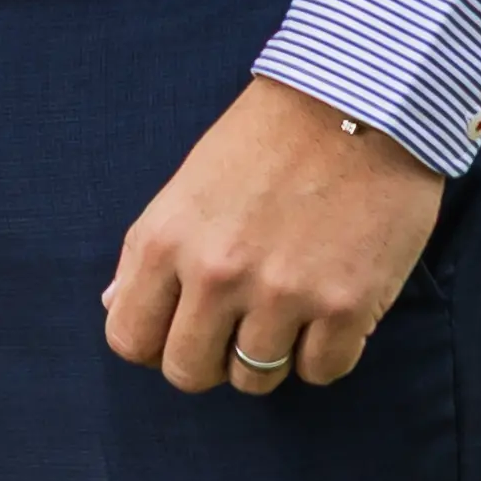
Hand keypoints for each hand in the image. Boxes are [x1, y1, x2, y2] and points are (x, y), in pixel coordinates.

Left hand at [99, 77, 448, 395]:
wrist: (364, 101)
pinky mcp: (346, 307)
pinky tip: (330, 309)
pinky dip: (325, 351)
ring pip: (255, 379)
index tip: (182, 326)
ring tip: (288, 309)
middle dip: (211, 358)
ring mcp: (282, 295)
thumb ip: (150, 252)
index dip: (155, 342)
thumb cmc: (272, 135)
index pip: (130, 339)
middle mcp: (216, 274)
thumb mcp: (190, 182)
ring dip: (270, 354)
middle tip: (237, 325)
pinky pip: (321, 372)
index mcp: (166, 239)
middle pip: (190, 372)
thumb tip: (116, 306)